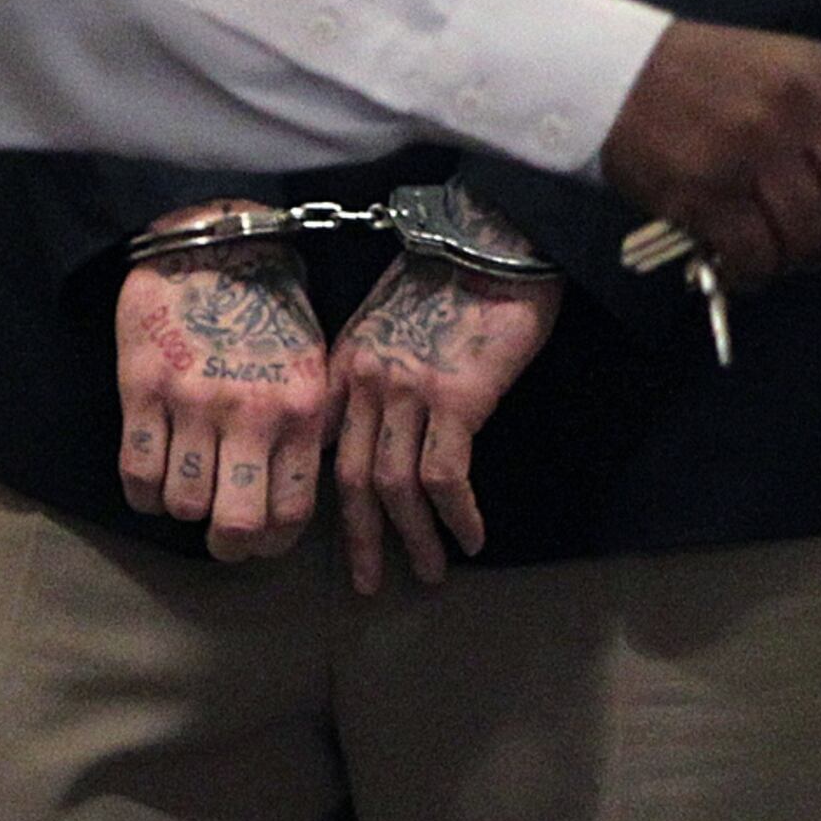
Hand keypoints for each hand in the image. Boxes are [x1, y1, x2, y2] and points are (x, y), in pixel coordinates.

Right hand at [111, 202, 335, 560]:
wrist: (214, 240)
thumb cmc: (269, 305)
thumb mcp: (313, 362)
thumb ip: (308, 426)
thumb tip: (297, 490)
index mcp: (300, 406)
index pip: (292, 512)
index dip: (272, 542)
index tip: (260, 536)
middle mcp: (251, 411)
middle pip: (237, 525)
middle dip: (229, 545)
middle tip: (221, 533)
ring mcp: (193, 401)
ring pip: (183, 505)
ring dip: (183, 508)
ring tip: (188, 486)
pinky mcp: (143, 387)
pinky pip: (137, 474)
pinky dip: (142, 494)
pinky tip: (154, 475)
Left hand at [327, 197, 560, 594]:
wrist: (495, 236)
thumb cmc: (452, 274)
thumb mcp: (388, 318)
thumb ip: (371, 370)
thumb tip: (373, 428)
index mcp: (344, 365)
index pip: (325, 448)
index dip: (331, 500)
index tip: (345, 535)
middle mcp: (364, 382)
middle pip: (352, 480)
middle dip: (362, 539)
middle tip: (370, 584)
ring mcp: (406, 390)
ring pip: (395, 487)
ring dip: (412, 539)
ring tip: (428, 574)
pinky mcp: (454, 397)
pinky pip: (444, 476)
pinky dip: (455, 515)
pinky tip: (471, 539)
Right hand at [598, 19, 820, 289]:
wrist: (608, 73)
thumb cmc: (697, 76)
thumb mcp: (776, 69)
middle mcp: (800, 108)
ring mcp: (756, 149)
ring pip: (810, 237)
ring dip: (796, 259)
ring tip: (769, 244)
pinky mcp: (712, 191)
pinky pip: (759, 258)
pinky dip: (755, 273)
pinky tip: (737, 258)